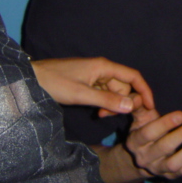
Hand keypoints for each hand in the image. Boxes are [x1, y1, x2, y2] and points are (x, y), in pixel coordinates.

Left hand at [31, 57, 153, 116]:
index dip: (144, 91)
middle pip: (124, 85)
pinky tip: (96, 111)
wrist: (32, 78)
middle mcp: (103, 69)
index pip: (133, 76)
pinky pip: (104, 92)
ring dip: (112, 104)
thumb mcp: (81, 94)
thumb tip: (131, 106)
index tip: (150, 107)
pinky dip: (104, 102)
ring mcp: (95, 75)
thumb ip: (107, 100)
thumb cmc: (55, 83)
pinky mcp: (87, 82)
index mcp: (104, 66)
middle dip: (124, 101)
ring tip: (99, 115)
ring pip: (114, 91)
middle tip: (110, 116)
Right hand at [125, 105, 181, 179]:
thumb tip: (140, 95)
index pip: (149, 133)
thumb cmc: (144, 127)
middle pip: (163, 148)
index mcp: (135, 141)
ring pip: (174, 164)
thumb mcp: (140, 117)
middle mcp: (145, 158)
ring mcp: (158, 169)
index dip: (165, 124)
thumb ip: (139, 106)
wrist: (142, 155)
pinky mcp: (170, 176)